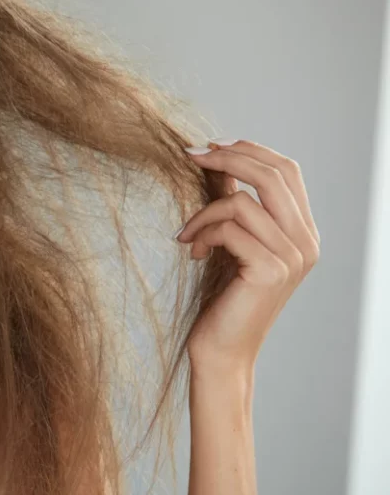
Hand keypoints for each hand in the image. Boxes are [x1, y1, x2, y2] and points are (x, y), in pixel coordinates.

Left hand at [175, 139, 319, 370]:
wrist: (222, 349)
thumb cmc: (223, 296)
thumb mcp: (232, 241)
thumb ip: (235, 204)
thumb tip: (218, 161)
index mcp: (303, 232)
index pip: (287, 170)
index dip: (249, 149)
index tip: (209, 145)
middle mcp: (306, 242)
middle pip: (272, 175)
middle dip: (227, 158)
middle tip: (190, 155)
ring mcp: (293, 257)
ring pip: (242, 202)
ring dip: (203, 213)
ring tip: (187, 235)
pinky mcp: (271, 270)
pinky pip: (229, 229)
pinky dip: (202, 234)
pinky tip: (192, 252)